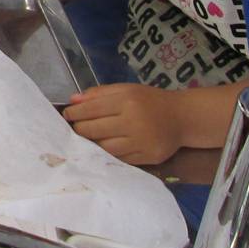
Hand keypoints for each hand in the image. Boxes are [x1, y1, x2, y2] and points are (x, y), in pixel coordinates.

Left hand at [65, 83, 182, 164]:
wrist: (182, 118)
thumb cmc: (149, 100)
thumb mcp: (125, 89)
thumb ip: (98, 93)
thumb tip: (73, 101)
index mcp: (127, 101)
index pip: (91, 109)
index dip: (74, 113)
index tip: (66, 115)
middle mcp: (133, 122)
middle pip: (94, 130)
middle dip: (79, 130)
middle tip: (74, 128)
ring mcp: (141, 142)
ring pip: (104, 148)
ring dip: (91, 144)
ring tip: (86, 139)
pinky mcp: (148, 157)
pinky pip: (120, 159)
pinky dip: (108, 154)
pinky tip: (102, 148)